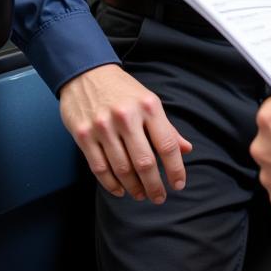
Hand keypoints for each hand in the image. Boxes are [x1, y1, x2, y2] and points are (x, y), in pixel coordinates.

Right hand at [59, 63, 192, 202]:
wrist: (86, 73)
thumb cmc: (122, 90)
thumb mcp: (149, 101)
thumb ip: (167, 128)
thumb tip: (186, 149)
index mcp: (148, 106)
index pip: (167, 144)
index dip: (175, 169)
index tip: (178, 184)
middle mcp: (126, 117)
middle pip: (145, 162)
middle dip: (154, 185)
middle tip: (159, 198)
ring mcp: (103, 127)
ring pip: (122, 168)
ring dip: (134, 187)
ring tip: (141, 194)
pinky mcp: (83, 135)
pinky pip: (99, 168)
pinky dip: (111, 184)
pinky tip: (120, 190)